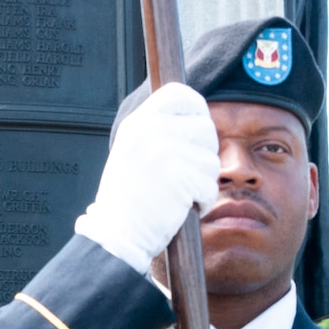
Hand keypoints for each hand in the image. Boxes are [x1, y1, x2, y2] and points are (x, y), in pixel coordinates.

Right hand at [75, 81, 220, 273]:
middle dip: (203, 154)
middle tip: (184, 174)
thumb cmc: (127, 198)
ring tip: (177, 193)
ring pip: (212, 160)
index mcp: (138, 122)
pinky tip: (181, 208)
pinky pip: (210, 185)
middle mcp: (151, 130)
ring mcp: (166, 153)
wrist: (116, 234)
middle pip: (206, 128)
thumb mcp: (133, 151)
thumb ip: (159, 131)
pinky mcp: (181, 177)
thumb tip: (198, 119)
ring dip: (203, 181)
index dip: (196, 108)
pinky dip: (202, 201)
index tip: (195, 129)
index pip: (180, 94)